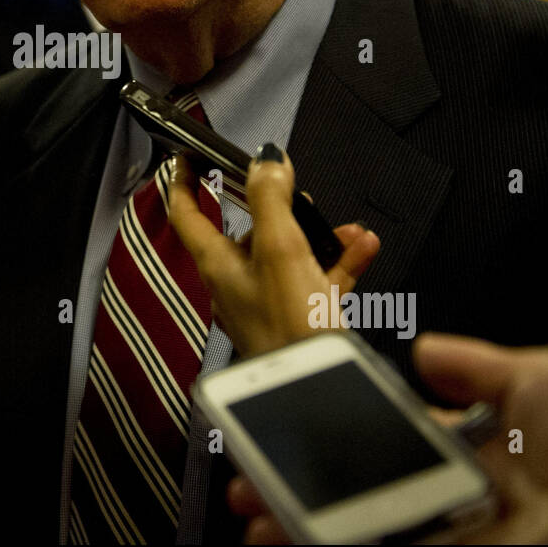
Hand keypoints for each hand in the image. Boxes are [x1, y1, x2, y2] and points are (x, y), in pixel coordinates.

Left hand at [165, 148, 379, 357]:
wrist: (317, 387)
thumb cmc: (290, 327)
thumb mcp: (280, 248)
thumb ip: (271, 199)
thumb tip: (266, 160)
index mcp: (219, 266)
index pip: (188, 216)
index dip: (184, 183)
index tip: (186, 159)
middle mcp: (236, 285)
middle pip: (249, 234)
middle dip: (278, 209)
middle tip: (297, 192)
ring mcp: (266, 304)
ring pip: (289, 256)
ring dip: (319, 236)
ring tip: (347, 228)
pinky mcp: (297, 321)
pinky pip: (316, 281)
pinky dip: (338, 262)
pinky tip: (362, 248)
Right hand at [227, 334, 547, 544]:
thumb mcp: (536, 376)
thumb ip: (473, 365)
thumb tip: (424, 350)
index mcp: (476, 453)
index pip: (385, 452)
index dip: (331, 446)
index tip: (287, 434)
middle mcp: (464, 500)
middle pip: (365, 500)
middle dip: (302, 493)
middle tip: (253, 487)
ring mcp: (463, 536)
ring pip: (370, 534)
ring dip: (308, 527)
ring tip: (261, 518)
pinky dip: (348, 544)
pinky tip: (307, 536)